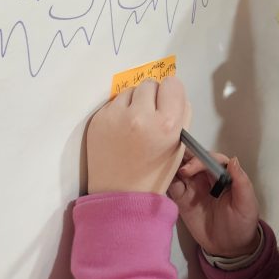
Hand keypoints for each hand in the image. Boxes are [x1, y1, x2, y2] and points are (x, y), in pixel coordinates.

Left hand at [86, 77, 191, 194]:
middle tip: (150, 117)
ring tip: (133, 126)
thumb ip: (180, 116)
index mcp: (166, 124)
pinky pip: (114, 103)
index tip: (167, 105)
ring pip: (130, 91)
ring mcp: (116, 116)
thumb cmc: (153, 173)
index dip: (171, 95)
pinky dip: (119, 112)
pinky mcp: (98, 119)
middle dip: (152, 98)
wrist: (119, 194)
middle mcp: (140, 115)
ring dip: (134, 102)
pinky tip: (120, 131)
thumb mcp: (178, 146)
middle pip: (150, 84)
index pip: (172, 84)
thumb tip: (172, 94)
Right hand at [168, 152, 259, 257]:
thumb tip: (233, 160)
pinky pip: (172, 186)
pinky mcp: (182, 200)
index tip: (188, 170)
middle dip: (181, 156)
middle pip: (192, 159)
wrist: (230, 248)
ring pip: (179, 170)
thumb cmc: (242, 224)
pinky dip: (164, 180)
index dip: (198, 160)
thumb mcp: (247, 204)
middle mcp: (206, 177)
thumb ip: (241, 182)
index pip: (209, 159)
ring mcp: (193, 187)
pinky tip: (158, 178)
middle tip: (169, 159)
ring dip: (170, 165)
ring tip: (159, 165)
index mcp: (223, 174)